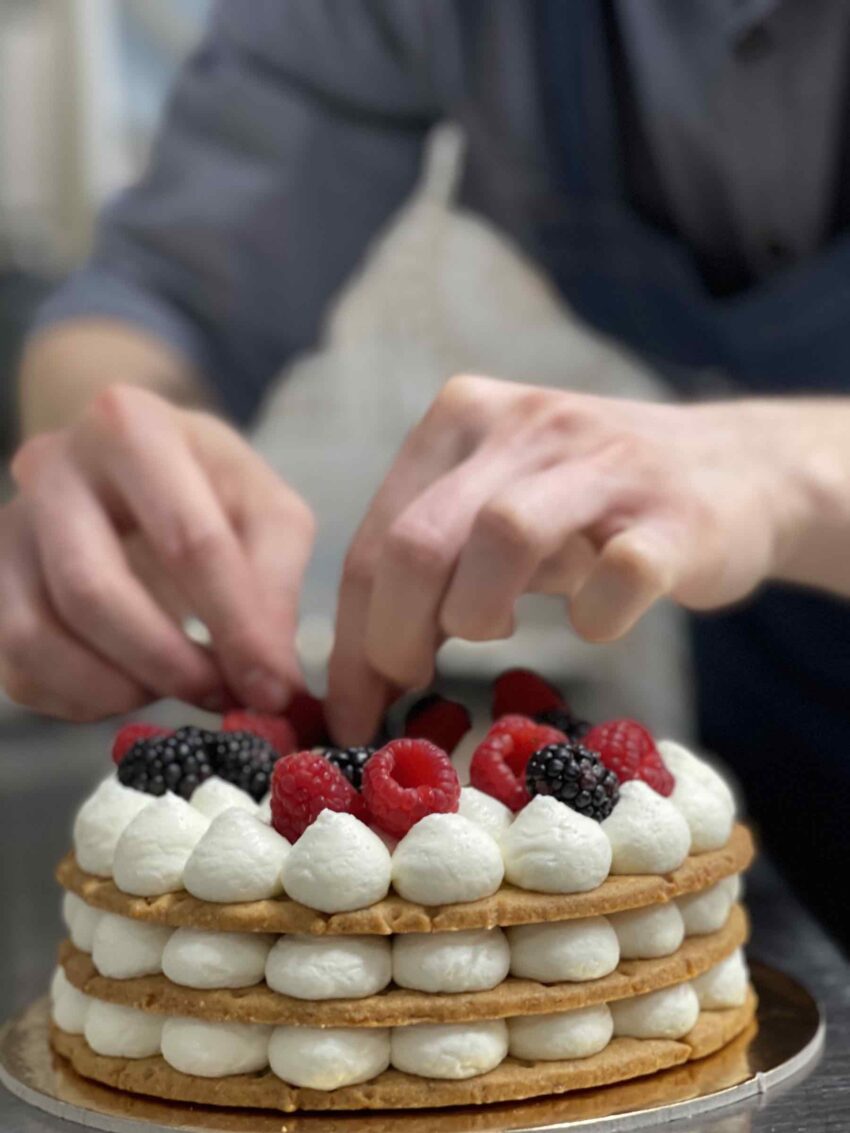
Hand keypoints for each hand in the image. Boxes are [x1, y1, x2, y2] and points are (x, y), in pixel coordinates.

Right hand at [1, 385, 314, 720]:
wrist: (141, 472)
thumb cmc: (213, 490)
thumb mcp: (268, 513)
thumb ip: (274, 588)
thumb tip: (270, 686)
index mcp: (131, 427)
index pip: (188, 540)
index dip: (237, 627)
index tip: (272, 690)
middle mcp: (51, 465)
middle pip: (93, 591)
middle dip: (166, 662)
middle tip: (219, 696)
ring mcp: (9, 526)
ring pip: (35, 636)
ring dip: (119, 687)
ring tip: (178, 686)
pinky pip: (17, 667)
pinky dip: (82, 699)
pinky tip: (135, 686)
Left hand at [328, 375, 822, 741]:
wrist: (735, 470)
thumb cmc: (589, 512)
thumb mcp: (497, 514)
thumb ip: (433, 570)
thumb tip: (362, 677)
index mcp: (463, 418)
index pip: (379, 537)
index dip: (353, 637)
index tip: (349, 713)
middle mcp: (526, 426)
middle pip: (420, 540)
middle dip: (394, 637)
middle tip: (410, 685)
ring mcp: (604, 464)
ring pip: (504, 536)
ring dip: (477, 614)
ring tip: (493, 637)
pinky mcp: (673, 514)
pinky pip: (619, 573)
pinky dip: (595, 617)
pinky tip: (594, 623)